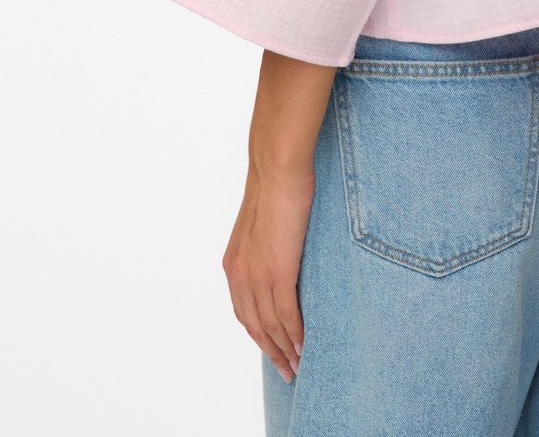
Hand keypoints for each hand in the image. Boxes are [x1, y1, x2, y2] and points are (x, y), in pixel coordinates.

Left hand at [222, 164, 315, 382]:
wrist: (277, 167)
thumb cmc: (276, 186)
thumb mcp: (262, 225)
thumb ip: (266, 248)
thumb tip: (282, 258)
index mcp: (234, 265)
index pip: (244, 312)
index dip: (260, 335)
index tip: (275, 351)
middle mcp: (240, 274)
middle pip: (254, 326)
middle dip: (271, 351)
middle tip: (288, 371)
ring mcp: (257, 274)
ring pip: (269, 325)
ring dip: (284, 349)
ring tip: (299, 365)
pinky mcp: (277, 269)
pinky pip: (285, 313)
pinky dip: (294, 333)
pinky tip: (304, 345)